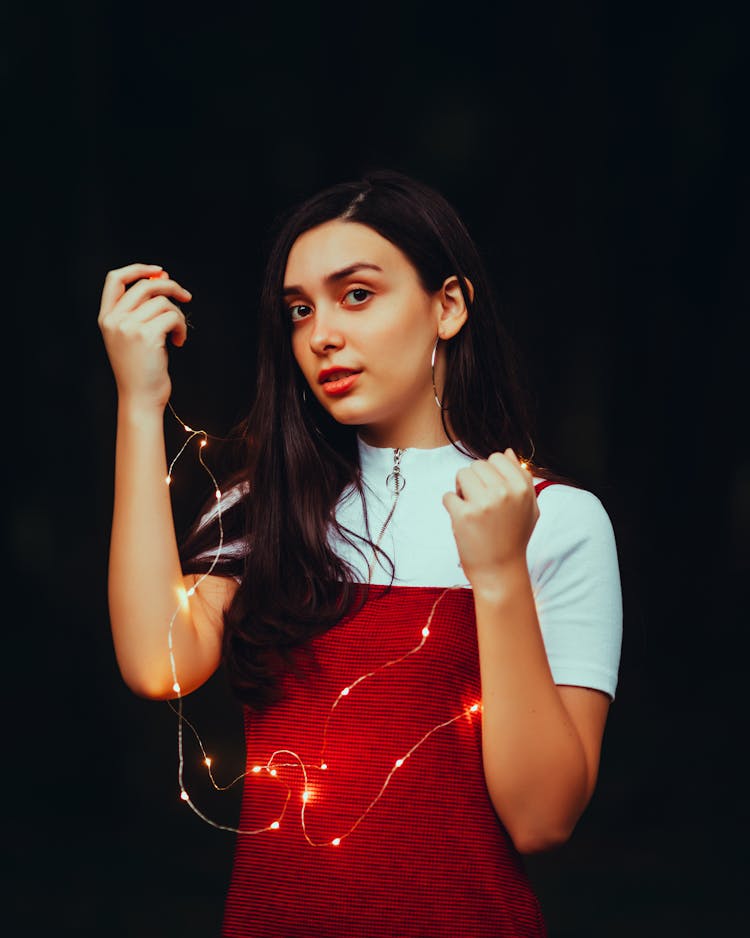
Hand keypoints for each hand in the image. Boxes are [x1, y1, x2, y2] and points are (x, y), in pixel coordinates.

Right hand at [97, 262, 191, 410]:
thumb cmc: (141, 369)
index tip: (159, 272)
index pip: (115, 279)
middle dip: (170, 287)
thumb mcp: (132, 336)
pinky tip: (178, 342)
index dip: (138, 269)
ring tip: (177, 334)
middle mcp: (114, 320)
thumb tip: (162, 278)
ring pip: (163, 302)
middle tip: (186, 296)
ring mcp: (128, 327)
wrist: (140, 398)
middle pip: (145, 286)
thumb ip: (141, 309)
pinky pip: (173, 316)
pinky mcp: (146, 335)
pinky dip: (181, 327)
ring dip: (178, 316)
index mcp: (106, 318)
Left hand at [442, 448, 538, 593]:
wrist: (500, 570)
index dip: (490, 473)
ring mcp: (484, 503)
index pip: (498, 458)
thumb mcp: (528, 507)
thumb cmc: (514, 538)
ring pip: (461, 475)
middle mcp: (505, 492)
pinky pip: (448, 496)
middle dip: (474, 480)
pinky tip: (462, 520)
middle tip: (479, 501)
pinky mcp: (464, 515)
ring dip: (461, 489)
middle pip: (477, 465)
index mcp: (522, 488)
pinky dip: (451, 506)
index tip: (490, 489)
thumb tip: (509, 452)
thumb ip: (522, 478)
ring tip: (470, 507)